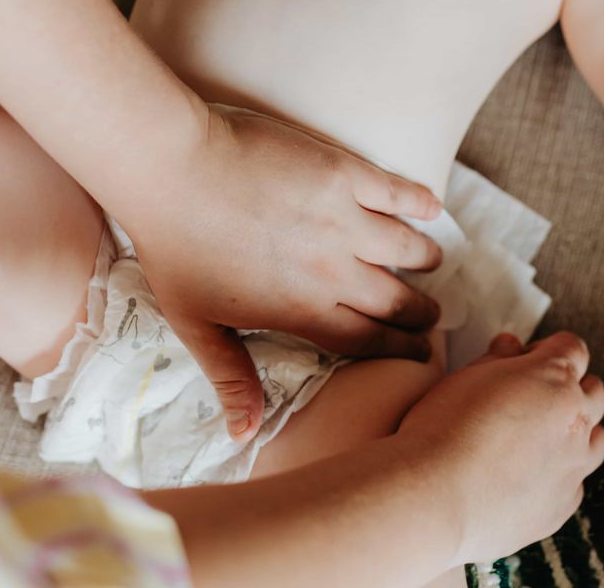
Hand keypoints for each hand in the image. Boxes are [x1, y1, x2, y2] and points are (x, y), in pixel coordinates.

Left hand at [126, 103, 444, 441]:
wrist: (171, 169)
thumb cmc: (174, 247)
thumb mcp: (195, 323)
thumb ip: (231, 376)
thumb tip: (244, 434)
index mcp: (303, 310)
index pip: (367, 341)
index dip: (400, 349)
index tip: (420, 353)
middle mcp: (334, 270)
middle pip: (395, 300)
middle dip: (420, 312)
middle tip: (430, 313)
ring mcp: (343, 219)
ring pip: (406, 247)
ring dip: (425, 257)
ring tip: (431, 259)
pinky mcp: (343, 173)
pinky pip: (397, 192)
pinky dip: (420, 201)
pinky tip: (432, 207)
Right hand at [398, 332, 603, 565]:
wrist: (434, 497)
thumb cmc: (442, 431)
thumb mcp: (465, 376)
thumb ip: (497, 357)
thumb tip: (511, 347)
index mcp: (552, 378)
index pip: (573, 349)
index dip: (548, 349)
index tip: (526, 359)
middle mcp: (574, 420)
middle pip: (593, 391)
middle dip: (568, 387)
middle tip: (531, 396)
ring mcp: (573, 466)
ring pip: (596, 438)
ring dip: (575, 430)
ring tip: (537, 437)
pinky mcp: (563, 504)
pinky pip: (575, 481)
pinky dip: (559, 473)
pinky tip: (525, 475)